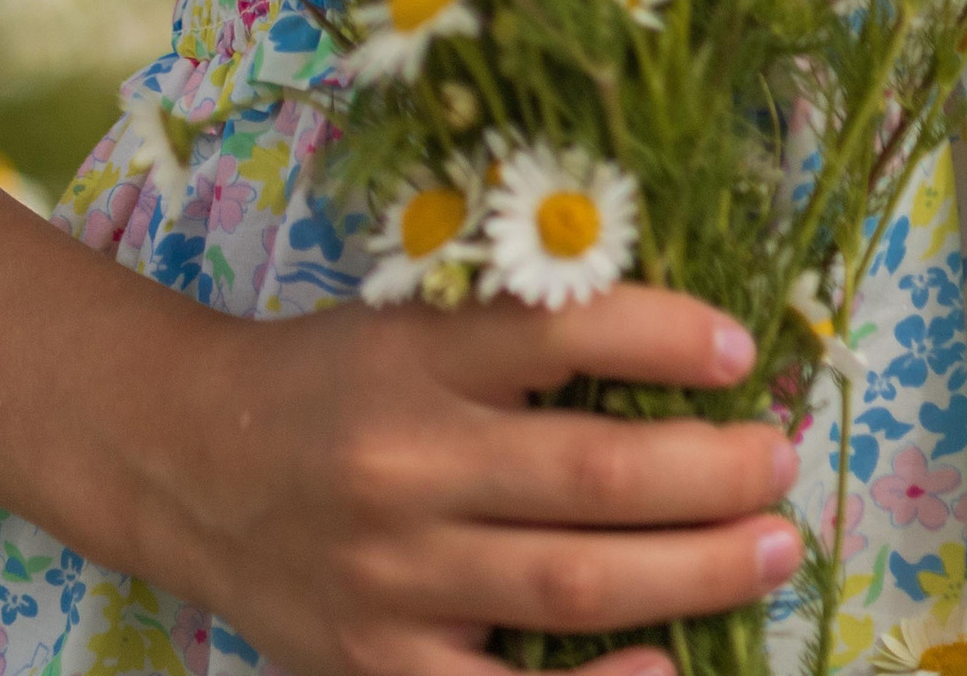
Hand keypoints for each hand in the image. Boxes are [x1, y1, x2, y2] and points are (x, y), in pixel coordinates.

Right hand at [140, 281, 803, 675]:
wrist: (185, 465)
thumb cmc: (327, 383)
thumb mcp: (409, 325)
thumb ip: (519, 338)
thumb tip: (684, 348)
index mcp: (416, 358)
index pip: (560, 333)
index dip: (663, 338)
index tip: (740, 350)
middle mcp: (408, 467)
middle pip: (592, 478)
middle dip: (712, 474)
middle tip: (780, 463)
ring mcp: (396, 580)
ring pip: (573, 587)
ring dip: (693, 571)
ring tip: (770, 547)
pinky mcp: (380, 668)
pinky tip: (668, 665)